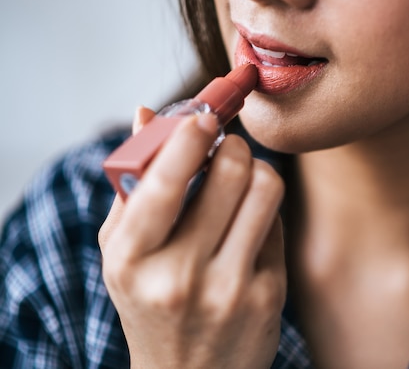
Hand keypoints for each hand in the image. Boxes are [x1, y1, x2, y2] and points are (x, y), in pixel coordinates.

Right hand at [99, 107, 285, 368]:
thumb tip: (147, 112)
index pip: (165, 181)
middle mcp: (179, 275)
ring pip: (266, 187)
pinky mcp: (268, 295)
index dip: (190, 137)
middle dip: (233, 147)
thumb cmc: (150, 302)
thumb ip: (133, 183)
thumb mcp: (123, 252)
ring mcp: (229, 288)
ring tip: (241, 182)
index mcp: (130, 258)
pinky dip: (263, 214)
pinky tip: (246, 230)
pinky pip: (277, 223)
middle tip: (226, 148)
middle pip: (232, 170)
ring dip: (256, 171)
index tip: (205, 116)